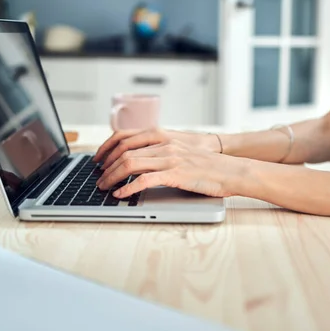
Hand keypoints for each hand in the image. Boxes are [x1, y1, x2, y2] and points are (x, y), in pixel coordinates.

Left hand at [95, 140, 246, 198]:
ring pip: (130, 164)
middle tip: (98, 178)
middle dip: (106, 166)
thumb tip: (139, 160)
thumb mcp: (180, 150)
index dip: (106, 147)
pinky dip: (129, 188)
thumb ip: (161, 151)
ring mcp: (169, 159)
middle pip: (123, 151)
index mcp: (162, 136)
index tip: (98, 159)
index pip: (125, 136)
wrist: (231, 170)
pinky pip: (145, 180)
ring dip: (112, 177)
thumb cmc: (207, 164)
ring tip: (105, 188)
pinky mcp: (176, 174)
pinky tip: (121, 194)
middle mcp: (163, 144)